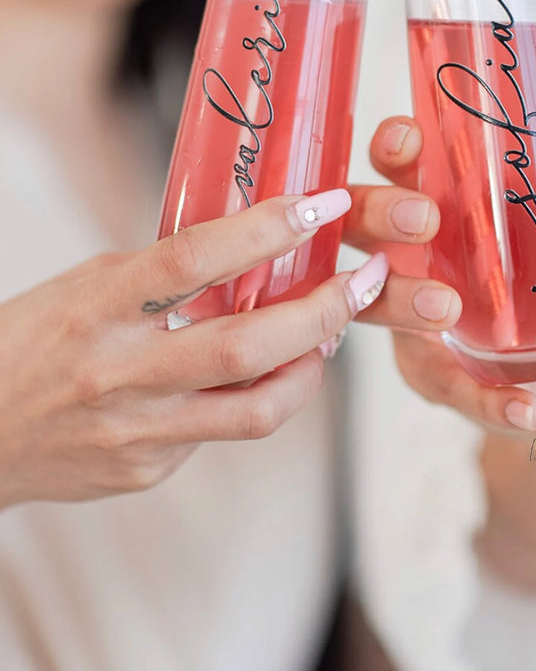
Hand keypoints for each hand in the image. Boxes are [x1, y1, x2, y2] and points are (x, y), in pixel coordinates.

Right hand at [0, 190, 393, 506]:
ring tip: (330, 336)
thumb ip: (165, 274)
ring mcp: (137, 431)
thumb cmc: (34, 343)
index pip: (195, 258)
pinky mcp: (149, 469)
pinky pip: (224, 431)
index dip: (268, 229)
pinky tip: (262, 375)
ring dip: (312, 367)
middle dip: (323, 311)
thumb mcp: (90, 285)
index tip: (320, 206)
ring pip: (256, 408)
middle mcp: (120, 373)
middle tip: (362, 283)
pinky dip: (258, 396)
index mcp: (99, 307)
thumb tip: (252, 250)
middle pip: (246, 346)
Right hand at [369, 116, 535, 444]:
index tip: (409, 135)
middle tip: (425, 218)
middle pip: (363, 228)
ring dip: (404, 301)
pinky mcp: (438, 380)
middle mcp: (416, 262)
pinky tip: (522, 405)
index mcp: (450, 213)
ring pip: (378, 306)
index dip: (393, 149)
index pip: (402, 169)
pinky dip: (486, 399)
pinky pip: (450, 389)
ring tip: (446, 309)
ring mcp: (415, 323)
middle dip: (378, 213)